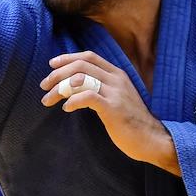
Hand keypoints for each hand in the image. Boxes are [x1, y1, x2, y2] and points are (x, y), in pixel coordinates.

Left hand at [40, 51, 180, 176]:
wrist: (151, 139)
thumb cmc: (130, 122)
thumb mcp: (116, 98)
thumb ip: (100, 88)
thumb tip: (73, 86)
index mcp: (117, 74)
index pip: (89, 56)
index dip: (68, 58)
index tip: (51, 65)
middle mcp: (116, 79)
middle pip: (81, 65)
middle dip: (58, 74)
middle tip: (44, 86)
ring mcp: (115, 92)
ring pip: (80, 79)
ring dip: (59, 88)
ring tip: (48, 100)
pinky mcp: (113, 108)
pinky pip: (87, 96)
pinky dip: (72, 100)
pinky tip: (66, 108)